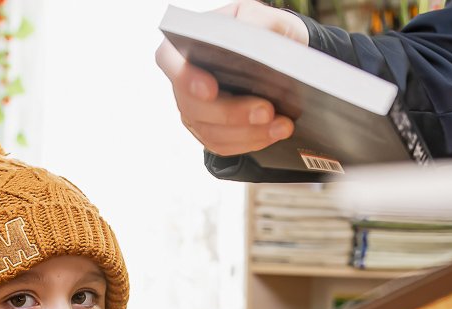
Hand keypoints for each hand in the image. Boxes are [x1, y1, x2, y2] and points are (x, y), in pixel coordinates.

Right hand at [156, 0, 307, 155]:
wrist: (283, 60)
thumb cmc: (267, 34)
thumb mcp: (265, 17)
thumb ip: (255, 21)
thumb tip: (248, 36)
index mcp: (188, 45)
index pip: (168, 61)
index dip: (185, 78)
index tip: (211, 89)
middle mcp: (185, 82)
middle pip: (193, 106)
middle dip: (231, 113)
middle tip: (266, 110)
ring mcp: (196, 111)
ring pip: (211, 132)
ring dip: (248, 132)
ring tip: (282, 125)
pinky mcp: (212, 133)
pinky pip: (225, 146)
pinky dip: (253, 142)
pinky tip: (276, 133)